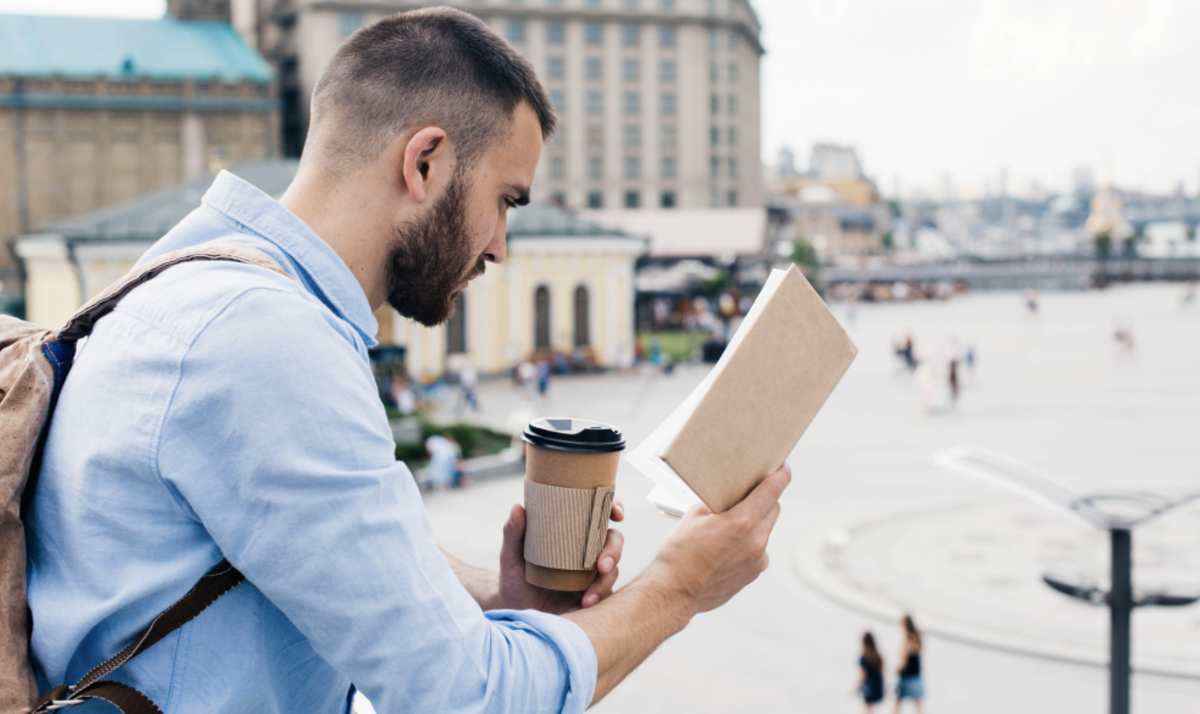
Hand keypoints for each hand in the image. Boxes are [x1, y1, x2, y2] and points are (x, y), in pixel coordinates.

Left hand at [496, 500, 624, 614]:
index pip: (598, 514)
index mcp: (572, 533)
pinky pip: (605, 596)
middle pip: (613, 541)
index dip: (613, 508)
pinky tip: (582, 607)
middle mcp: (586, 550)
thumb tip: (517, 508)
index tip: (617, 515)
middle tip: (602, 566)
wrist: (514, 613)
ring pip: (613, 571)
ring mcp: (590, 574)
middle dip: (614, 551)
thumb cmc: (514, 580)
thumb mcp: (511, 557)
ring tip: (588, 598)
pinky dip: (598, 600)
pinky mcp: (591, 596)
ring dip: (606, 582)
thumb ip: (512, 533)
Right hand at [643, 463, 790, 619]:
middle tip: (751, 492)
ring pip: (765, 529)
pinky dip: (749, 542)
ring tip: (732, 523)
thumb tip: (731, 495)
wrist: (673, 592)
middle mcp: (756, 541)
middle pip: (773, 508)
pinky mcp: (754, 573)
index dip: (781, 475)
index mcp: (742, 521)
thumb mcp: (694, 515)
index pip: (772, 490)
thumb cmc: (679, 551)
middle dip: (765, 498)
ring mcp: (758, 559)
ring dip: (756, 521)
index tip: (784, 467)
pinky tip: (728, 546)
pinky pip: (759, 549)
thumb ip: (719, 502)